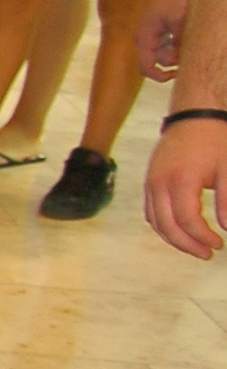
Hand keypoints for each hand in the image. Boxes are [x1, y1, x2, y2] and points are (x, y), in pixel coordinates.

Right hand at [141, 0, 196, 79]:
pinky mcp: (159, 29)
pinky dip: (176, 43)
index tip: (176, 74)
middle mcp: (144, 39)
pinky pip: (166, 44)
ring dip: (176, 51)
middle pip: (156, 61)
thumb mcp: (180, 21)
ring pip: (162, 53)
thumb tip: (182, 60)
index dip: (160, 76)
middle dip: (172, 61)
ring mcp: (152, 34)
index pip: (146, 67)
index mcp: (144, 39)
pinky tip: (185, 32)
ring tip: (188, 38)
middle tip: (188, 50)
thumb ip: (180, 42)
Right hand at [146, 113, 226, 256]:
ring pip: (155, 222)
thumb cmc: (215, 140)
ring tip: (194, 245)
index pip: (187, 220)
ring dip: (173, 238)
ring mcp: (151, 183)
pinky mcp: (150, 181)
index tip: (219, 244)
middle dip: (186, 244)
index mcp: (181, 180)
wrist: (195, 115)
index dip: (202, 237)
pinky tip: (181, 230)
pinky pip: (151, 212)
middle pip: (166, 226)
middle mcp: (160, 184)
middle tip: (206, 253)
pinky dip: (164, 225)